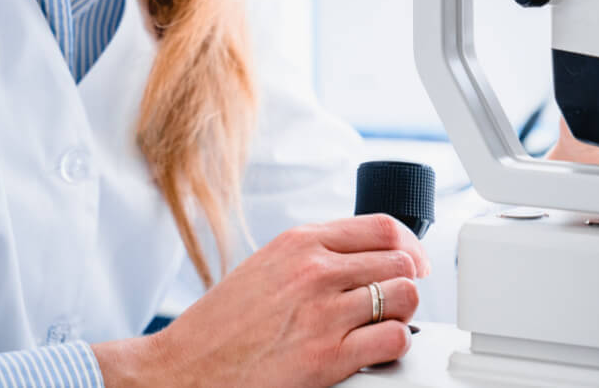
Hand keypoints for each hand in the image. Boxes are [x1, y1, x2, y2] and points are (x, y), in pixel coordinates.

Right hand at [94, 214, 429, 387]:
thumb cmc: (220, 326)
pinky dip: (393, 346)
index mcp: (300, 243)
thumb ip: (313, 256)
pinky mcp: (329, 356)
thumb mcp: (266, 267)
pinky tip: (374, 352)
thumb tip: (362, 258)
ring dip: (401, 315)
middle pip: (400, 262)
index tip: (413, 263)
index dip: (409, 247)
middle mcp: (316, 270)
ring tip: (382, 326)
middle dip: (405, 283)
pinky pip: (394, 340)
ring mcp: (324, 312)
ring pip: (404, 297)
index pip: (383, 228)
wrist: (185, 370)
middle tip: (394, 302)